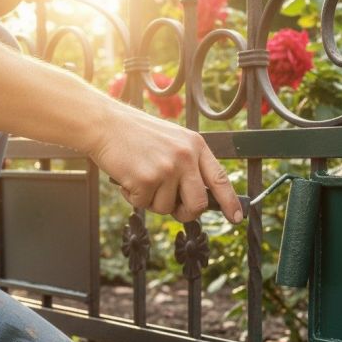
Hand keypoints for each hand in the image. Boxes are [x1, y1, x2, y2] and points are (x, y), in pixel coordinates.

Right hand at [90, 104, 242, 223]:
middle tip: (173, 208)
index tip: (236, 218)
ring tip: (141, 176)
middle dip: (186, 213)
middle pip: (198, 204)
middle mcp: (185, 156)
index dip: (229, 202)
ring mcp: (167, 168)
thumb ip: (188, 165)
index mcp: (195, 146)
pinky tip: (127, 176)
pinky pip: (143, 204)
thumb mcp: (172, 141)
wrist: (105, 123)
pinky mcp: (146, 179)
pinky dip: (133, 197)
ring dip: (151, 200)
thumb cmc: (136, 135)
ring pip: (167, 208)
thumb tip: (197, 200)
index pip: (220, 179)